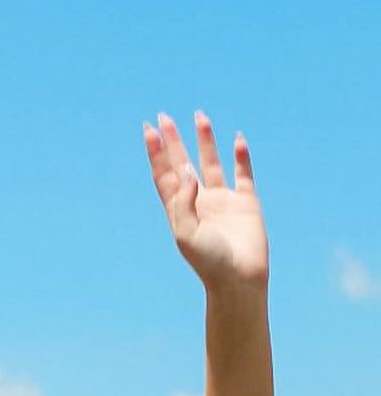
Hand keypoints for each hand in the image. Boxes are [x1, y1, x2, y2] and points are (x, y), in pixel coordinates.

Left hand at [145, 111, 267, 291]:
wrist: (238, 279)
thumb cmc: (209, 262)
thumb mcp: (186, 234)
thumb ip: (183, 202)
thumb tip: (189, 171)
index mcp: (180, 211)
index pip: (164, 175)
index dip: (156, 153)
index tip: (149, 129)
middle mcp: (199, 202)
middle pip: (182, 164)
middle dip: (173, 141)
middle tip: (164, 116)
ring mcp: (222, 201)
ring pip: (211, 163)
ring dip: (205, 140)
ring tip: (199, 116)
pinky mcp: (246, 203)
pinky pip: (243, 174)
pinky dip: (241, 156)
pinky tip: (237, 139)